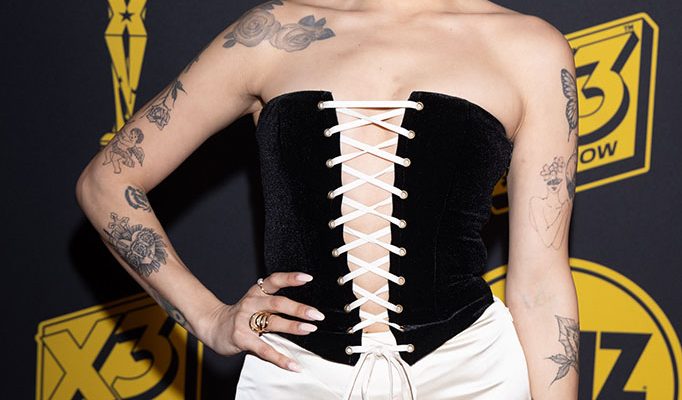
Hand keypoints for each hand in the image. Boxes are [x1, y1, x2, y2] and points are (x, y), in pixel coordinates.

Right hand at [199, 272, 323, 371]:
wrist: (212, 326)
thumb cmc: (240, 315)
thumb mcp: (255, 302)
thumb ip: (274, 303)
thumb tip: (304, 311)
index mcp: (256, 292)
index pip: (274, 280)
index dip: (290, 278)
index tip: (307, 278)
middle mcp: (251, 303)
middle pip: (277, 303)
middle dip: (298, 309)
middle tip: (316, 314)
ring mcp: (245, 321)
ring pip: (272, 322)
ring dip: (293, 326)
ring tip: (309, 329)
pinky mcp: (242, 339)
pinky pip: (264, 349)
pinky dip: (280, 358)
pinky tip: (293, 364)